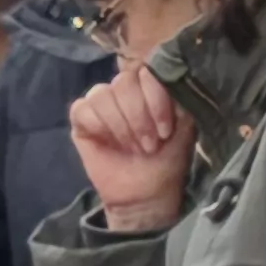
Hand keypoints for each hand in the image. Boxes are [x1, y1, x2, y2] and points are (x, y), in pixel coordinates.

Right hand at [69, 63, 194, 235]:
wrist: (145, 194)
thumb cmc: (166, 161)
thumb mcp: (184, 128)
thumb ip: (179, 99)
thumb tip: (169, 77)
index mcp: (150, 88)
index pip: (147, 71)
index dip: (155, 98)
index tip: (165, 131)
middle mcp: (125, 91)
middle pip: (124, 81)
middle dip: (138, 116)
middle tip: (148, 145)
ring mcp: (102, 104)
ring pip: (102, 94)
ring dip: (120, 125)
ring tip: (131, 147)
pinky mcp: (81, 121)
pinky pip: (82, 109)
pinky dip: (98, 126)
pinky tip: (108, 143)